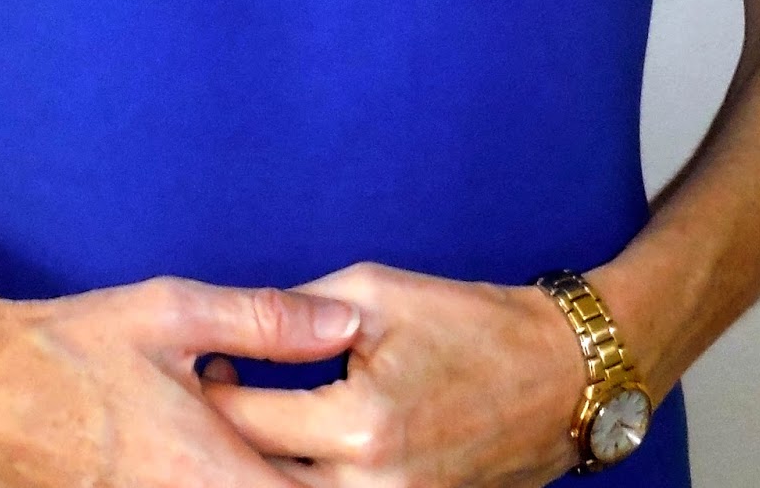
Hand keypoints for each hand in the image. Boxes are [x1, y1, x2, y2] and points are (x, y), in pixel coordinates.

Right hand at [0, 269, 365, 487]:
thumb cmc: (74, 344)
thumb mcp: (173, 312)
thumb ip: (267, 319)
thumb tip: (346, 320)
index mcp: (211, 474)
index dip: (353, 478)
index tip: (383, 456)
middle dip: (315, 474)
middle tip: (340, 447)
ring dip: (267, 475)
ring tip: (281, 442)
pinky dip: (224, 478)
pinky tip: (218, 441)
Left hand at [198, 261, 588, 487]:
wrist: (561, 377)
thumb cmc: (468, 322)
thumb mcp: (375, 292)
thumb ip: (297, 312)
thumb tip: (233, 324)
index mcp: (360, 424)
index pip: (246, 421)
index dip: (209, 391)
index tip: (198, 363)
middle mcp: (372, 485)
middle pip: (257, 478)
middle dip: (224, 444)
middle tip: (201, 403)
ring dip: (260, 469)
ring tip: (242, 431)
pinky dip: (304, 480)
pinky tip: (288, 454)